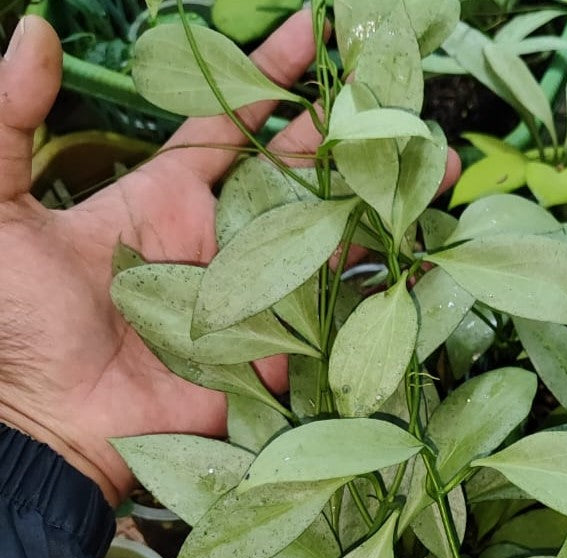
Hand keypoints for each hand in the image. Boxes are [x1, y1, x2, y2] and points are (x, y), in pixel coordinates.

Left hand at [0, 13, 457, 505]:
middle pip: (301, 179)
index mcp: (168, 200)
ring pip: (328, 243)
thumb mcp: (1, 209)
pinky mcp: (273, 354)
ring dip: (381, 207)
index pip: (232, 124)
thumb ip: (11, 120)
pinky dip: (374, 295)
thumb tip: (37, 30)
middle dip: (354, 136)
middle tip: (407, 100)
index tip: (313, 30)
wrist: (44, 423)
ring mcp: (255, 300)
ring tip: (438, 171)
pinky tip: (420, 262)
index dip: (269, 76)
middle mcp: (223, 243)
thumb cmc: (14, 321)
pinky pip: (329, 321)